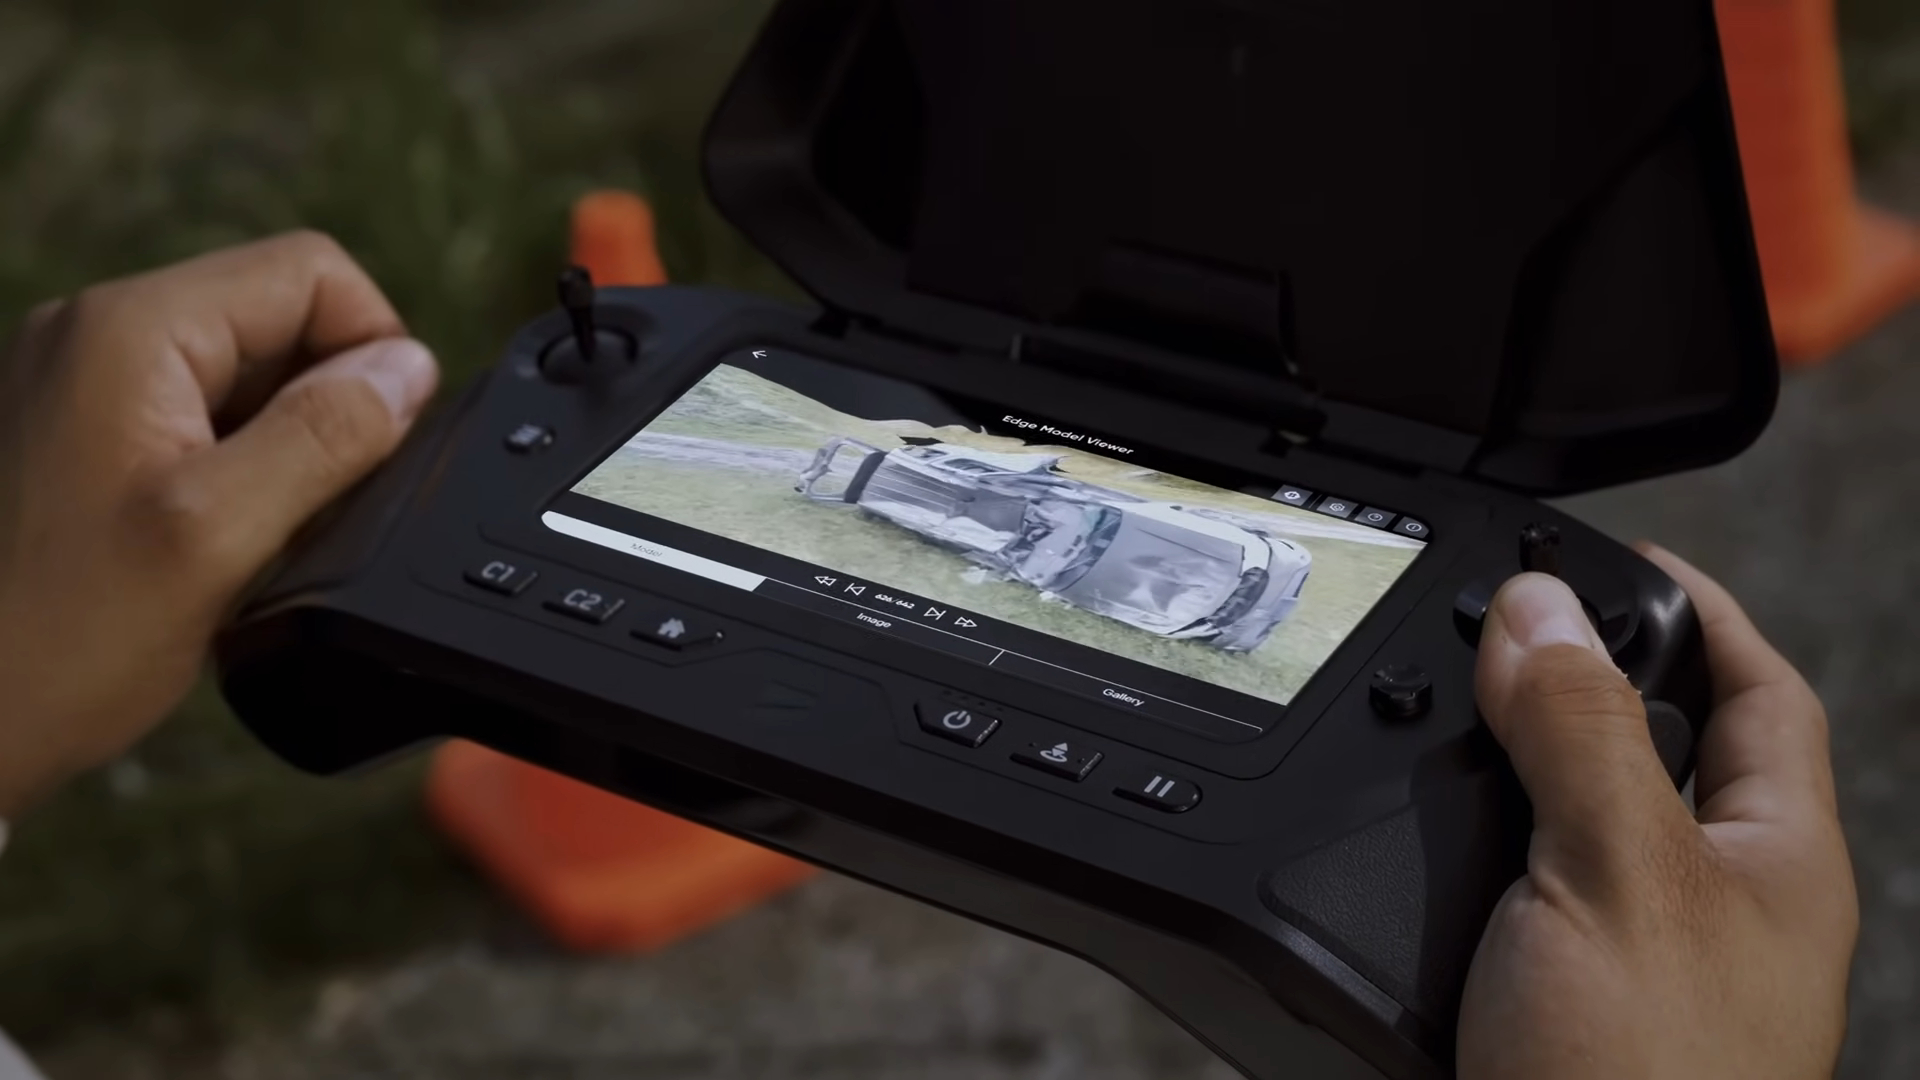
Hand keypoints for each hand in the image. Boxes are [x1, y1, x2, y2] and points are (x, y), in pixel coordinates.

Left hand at [0, 232, 438, 819]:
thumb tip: (410, 368)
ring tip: (266, 531)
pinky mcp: (79, 429)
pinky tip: (225, 537)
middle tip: (318, 505)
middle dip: (328, 400)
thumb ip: (326, 436)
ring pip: (246, 368)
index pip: (310, 272)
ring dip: (287, 438)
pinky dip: (240, 462)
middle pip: (278, 313)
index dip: (375, 347)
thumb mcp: (220, 535)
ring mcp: (81, 379)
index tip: (381, 446)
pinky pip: (198, 410)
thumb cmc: (56, 641)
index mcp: (132, 330)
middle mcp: (97, 331)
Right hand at [1458, 548, 1857, 1078]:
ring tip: (1447, 707)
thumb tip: (1536, 606)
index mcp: (1774, 859)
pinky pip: (1515, 884)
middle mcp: (1712, 903)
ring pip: (1573, 812)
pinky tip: (1422, 830)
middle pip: (1660, 741)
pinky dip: (1469, 841)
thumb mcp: (1620, 875)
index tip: (1616, 552)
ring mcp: (1633, 957)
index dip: (1696, 607)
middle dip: (1581, 671)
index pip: (1761, 691)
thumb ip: (1580, 732)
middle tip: (1495, 622)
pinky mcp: (1555, 1000)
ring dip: (1511, 757)